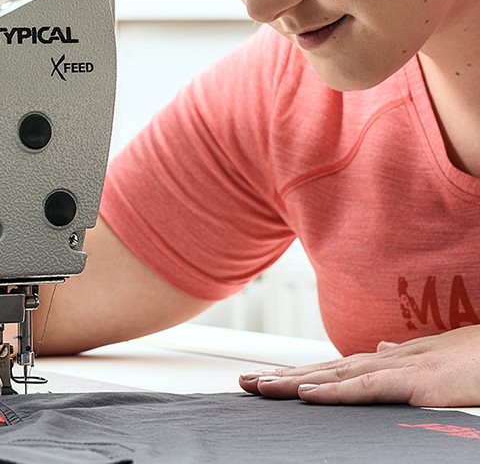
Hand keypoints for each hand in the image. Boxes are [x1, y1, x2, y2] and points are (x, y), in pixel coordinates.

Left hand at [239, 325, 479, 406]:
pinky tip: (306, 393)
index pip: (329, 368)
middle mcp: (379, 361)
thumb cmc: (467, 358)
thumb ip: (397, 360)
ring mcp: (394, 369)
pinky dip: (334, 392)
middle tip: (244, 381)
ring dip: (293, 381)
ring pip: (333, 376)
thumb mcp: (426, 361)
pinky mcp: (413, 383)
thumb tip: (376, 352)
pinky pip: (366, 388)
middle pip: (320, 370)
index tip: (266, 378)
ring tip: (259, 386)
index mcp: (381, 360)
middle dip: (280, 376)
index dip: (296, 373)